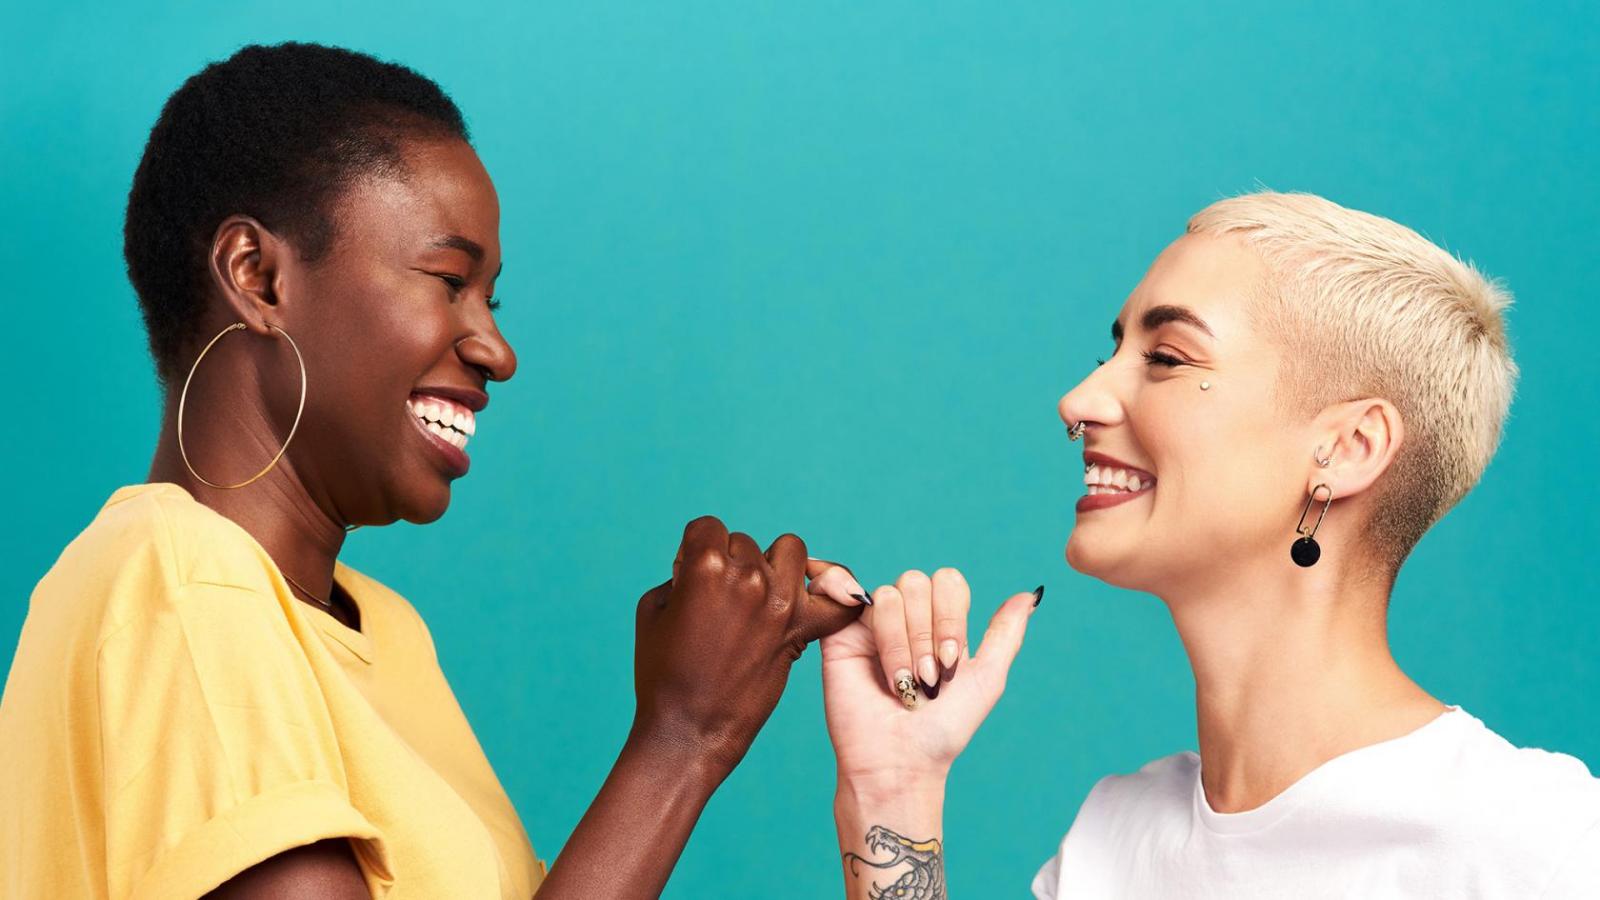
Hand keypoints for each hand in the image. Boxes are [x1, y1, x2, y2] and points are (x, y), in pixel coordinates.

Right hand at [631, 516, 865, 778]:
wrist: (688, 731)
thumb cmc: (661, 672)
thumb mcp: (654, 608)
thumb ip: (682, 573)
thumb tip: (706, 562)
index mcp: (706, 566)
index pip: (707, 527)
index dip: (695, 549)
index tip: (690, 577)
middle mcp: (748, 577)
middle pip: (745, 542)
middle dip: (729, 563)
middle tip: (716, 602)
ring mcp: (779, 603)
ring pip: (789, 551)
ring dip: (773, 565)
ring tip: (757, 595)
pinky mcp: (801, 630)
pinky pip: (840, 598)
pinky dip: (836, 593)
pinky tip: (819, 598)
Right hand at [822, 568, 1037, 784]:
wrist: (900, 761)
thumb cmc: (943, 729)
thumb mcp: (987, 680)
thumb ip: (1006, 635)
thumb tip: (1029, 594)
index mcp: (939, 623)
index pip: (948, 582)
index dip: (950, 617)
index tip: (949, 662)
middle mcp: (905, 618)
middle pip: (917, 582)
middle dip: (925, 632)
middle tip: (926, 677)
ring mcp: (870, 624)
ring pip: (888, 595)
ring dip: (898, 642)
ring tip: (899, 682)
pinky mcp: (837, 633)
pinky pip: (840, 585)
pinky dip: (842, 584)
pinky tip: (855, 607)